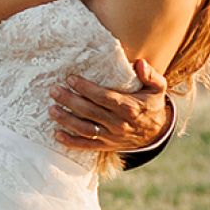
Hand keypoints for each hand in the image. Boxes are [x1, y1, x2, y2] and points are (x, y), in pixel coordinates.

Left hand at [51, 58, 170, 156]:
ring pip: (85, 129)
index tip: (70, 79)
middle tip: (54, 90)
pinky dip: (71, 142)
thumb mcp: (158, 88)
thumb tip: (140, 64)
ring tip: (51, 109)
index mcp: (129, 107)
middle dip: (70, 101)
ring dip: (66, 120)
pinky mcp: (106, 145)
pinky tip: (56, 134)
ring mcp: (111, 136)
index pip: (103, 97)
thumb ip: (150, 75)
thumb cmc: (152, 104)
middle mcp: (119, 123)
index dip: (86, 89)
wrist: (157, 132)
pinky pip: (87, 145)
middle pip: (90, 112)